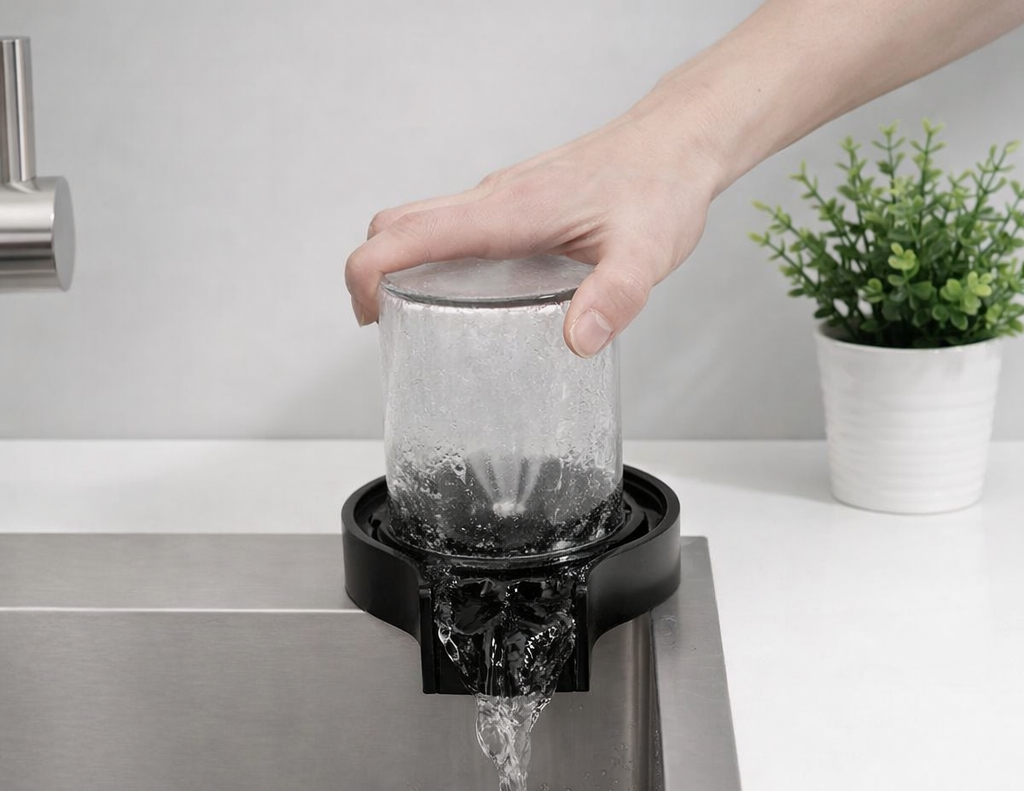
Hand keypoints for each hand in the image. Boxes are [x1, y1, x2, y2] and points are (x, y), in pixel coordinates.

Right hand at [345, 93, 725, 356]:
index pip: (407, 234)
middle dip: (371, 272)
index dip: (367, 274)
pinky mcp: (517, 201)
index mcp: (508, 212)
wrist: (679, 141)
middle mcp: (495, 198)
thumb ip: (612, 299)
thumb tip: (576, 342)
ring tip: (416, 317)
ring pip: (424, 220)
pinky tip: (469, 293)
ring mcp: (502, 197)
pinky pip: (456, 223)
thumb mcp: (645, 255)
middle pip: (398, 225)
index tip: (367, 315)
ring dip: (402, 262)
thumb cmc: (660, 187)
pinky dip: (436, 254)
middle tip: (382, 323)